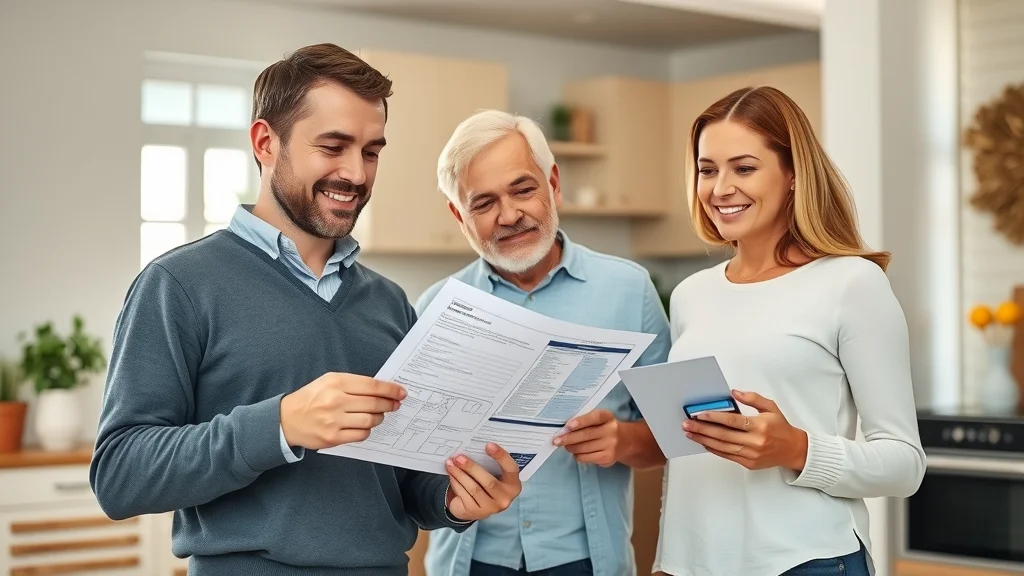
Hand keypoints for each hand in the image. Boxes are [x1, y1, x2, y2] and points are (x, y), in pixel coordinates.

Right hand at [280, 372, 405, 449]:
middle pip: (374, 404)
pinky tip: (364, 426)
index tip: (401, 392)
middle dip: (389, 404)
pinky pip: (361, 435)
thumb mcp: (329, 381)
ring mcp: (334, 421)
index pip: (372, 385)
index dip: (390, 389)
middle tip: (395, 404)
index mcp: (336, 383)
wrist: (286, 419)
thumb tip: (381, 389)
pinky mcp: (333, 438)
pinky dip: (367, 430)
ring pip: (370, 421)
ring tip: (379, 414)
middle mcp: (335, 401)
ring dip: (379, 418)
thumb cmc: (311, 398)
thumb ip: (353, 384)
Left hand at [444, 443, 521, 521]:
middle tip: (459, 457)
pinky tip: (451, 474)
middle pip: (489, 482)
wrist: (476, 507)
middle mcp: (505, 498)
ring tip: (451, 463)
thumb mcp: (493, 474)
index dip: (501, 456)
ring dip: (460, 474)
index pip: (511, 469)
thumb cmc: (486, 483)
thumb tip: (472, 448)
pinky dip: (456, 483)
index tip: (488, 445)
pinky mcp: (475, 512)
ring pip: (474, 489)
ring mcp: (490, 508)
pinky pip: (464, 495)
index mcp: (513, 485)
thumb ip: (489, 464)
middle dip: (472, 467)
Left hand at [553, 409, 623, 466]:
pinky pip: (587, 458)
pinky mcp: (608, 458)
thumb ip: (585, 421)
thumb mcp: (600, 419)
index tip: (568, 426)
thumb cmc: (605, 427)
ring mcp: (610, 446)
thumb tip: (564, 429)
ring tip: (566, 446)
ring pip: (584, 448)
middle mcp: (611, 431)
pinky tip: (576, 452)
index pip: (594, 417)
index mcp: (607, 417)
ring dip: (571, 448)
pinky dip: (578, 455)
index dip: (581, 421)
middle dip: (569, 438)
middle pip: (586, 435)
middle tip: (556, 440)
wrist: (626, 441)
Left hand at [682, 390, 807, 470]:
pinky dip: (714, 449)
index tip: (699, 414)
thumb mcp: (770, 407)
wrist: (793, 450)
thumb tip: (733, 393)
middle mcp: (755, 442)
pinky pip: (727, 456)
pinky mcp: (748, 463)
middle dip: (702, 429)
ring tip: (691, 434)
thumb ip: (752, 398)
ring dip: (704, 440)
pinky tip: (703, 443)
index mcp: (760, 426)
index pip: (732, 421)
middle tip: (687, 425)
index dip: (714, 418)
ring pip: (722, 447)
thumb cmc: (781, 427)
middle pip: (723, 435)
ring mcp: (751, 454)